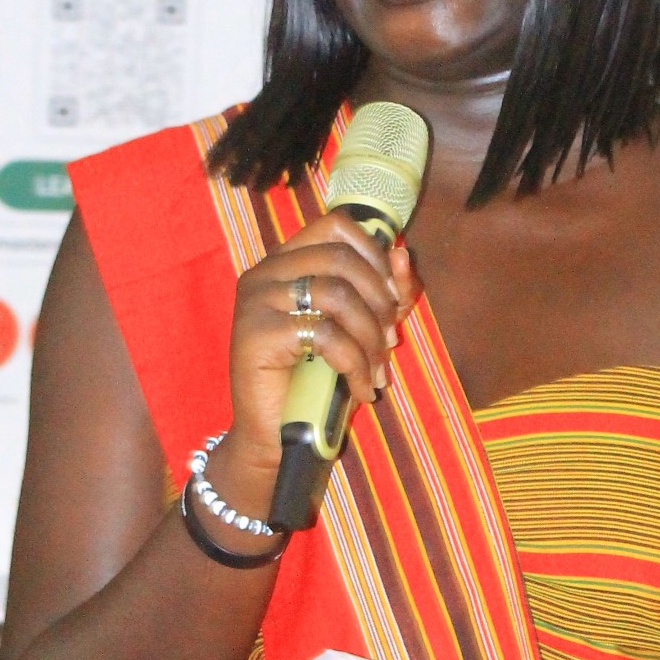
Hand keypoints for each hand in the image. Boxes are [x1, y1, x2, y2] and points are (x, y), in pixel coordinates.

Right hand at [221, 216, 419, 488]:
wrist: (276, 435)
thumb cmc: (316, 380)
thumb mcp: (358, 329)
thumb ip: (382, 291)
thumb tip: (402, 252)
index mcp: (285, 261)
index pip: (337, 225)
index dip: (375, 254)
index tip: (392, 298)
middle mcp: (265, 273)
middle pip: (342, 259)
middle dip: (379, 302)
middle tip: (389, 343)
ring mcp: (256, 301)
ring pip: (338, 295)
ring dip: (371, 338)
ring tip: (377, 371)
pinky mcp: (256, 333)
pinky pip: (326, 335)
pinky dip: (356, 364)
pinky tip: (362, 390)